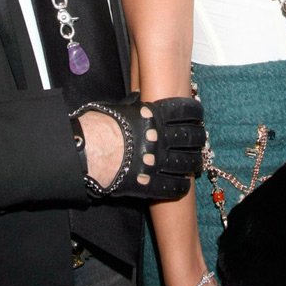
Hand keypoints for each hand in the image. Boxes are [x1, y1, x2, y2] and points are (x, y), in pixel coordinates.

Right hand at [74, 94, 204, 198]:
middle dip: (198, 137)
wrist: (86, 151)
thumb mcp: (119, 108)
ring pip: (188, 163)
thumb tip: (138, 99)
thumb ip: (134, 106)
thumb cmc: (98, 126)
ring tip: (196, 162)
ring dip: (194, 162)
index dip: (195, 112)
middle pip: (191, 137)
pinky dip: (181, 186)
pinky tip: (183, 185)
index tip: (198, 114)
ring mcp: (157, 162)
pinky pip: (174, 187)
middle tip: (199, 138)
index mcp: (153, 116)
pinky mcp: (150, 185)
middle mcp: (160, 138)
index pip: (184, 111)